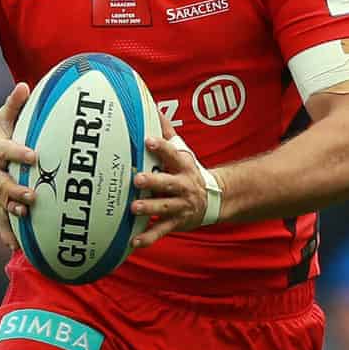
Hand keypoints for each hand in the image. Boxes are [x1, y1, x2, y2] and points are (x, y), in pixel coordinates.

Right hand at [0, 82, 36, 253]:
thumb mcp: (1, 116)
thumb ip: (14, 104)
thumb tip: (24, 86)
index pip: (8, 149)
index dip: (18, 152)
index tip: (33, 156)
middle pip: (0, 181)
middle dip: (14, 190)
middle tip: (31, 196)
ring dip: (11, 212)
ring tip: (24, 219)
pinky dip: (6, 231)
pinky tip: (15, 247)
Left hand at [130, 106, 216, 248]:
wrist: (214, 200)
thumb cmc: (189, 172)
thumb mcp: (182, 152)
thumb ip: (166, 132)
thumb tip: (153, 107)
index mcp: (182, 166)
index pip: (172, 154)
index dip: (161, 147)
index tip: (148, 140)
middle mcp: (182, 186)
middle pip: (167, 183)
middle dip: (153, 182)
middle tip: (137, 180)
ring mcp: (180, 205)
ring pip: (164, 207)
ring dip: (149, 208)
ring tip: (134, 208)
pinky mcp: (176, 222)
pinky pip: (161, 231)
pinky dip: (148, 238)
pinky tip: (134, 242)